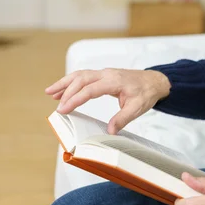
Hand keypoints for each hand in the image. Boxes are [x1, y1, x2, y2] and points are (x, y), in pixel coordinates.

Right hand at [45, 68, 170, 133]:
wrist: (154, 81)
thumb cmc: (146, 93)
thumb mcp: (138, 108)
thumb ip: (122, 119)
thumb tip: (109, 131)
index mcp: (114, 81)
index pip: (91, 89)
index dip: (76, 99)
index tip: (64, 109)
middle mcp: (107, 74)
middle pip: (82, 79)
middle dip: (67, 92)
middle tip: (58, 108)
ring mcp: (104, 73)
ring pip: (80, 75)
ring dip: (65, 83)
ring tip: (50, 93)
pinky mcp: (102, 75)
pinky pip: (84, 76)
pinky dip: (71, 82)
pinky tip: (62, 90)